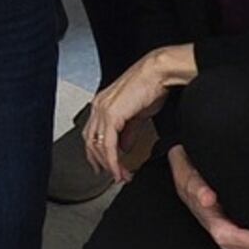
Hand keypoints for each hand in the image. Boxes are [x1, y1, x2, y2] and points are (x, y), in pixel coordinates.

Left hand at [86, 44, 196, 183]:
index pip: (92, 135)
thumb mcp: (136, 113)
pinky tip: (119, 169)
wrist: (158, 73)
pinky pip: (108, 145)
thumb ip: (128, 131)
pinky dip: (113, 160)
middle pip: (91, 143)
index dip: (98, 153)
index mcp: (102, 104)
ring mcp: (103, 110)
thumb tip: (124, 146)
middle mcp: (98, 106)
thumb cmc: (150, 86)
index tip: (106, 166)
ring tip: (120, 175)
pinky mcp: (112, 115)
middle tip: (113, 175)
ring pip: (98, 146)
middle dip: (101, 163)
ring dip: (109, 165)